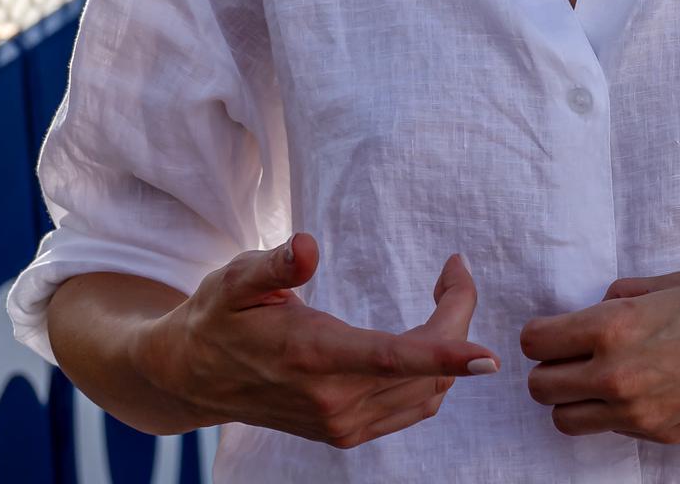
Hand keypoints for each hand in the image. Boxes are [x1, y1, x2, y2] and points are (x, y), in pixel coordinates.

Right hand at [137, 234, 497, 447]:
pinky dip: (436, 374)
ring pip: (427, 393)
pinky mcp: (346, 432)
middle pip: (425, 370)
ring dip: (452, 346)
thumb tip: (307, 247)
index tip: (489, 355)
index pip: (392, 359)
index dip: (444, 355)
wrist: (191, 378)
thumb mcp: (236, 280)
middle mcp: (332, 401)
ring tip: (446, 294)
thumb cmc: (218, 317)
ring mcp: (341, 424)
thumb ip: (274, 265)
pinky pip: (413, 408)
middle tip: (455, 272)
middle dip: (458, 318)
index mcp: (312, 357)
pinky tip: (431, 338)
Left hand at [522, 268, 679, 443]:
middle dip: (552, 367)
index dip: (544, 332)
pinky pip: (612, 430)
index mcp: (618, 327)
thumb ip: (632, 294)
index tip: (559, 327)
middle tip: (578, 351)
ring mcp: (641, 414)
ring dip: (574, 398)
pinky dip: (613, 413)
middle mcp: (619, 376)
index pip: (537, 342)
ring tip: (604, 375)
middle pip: (540, 387)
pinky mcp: (664, 435)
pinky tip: (646, 387)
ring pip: (566, 420)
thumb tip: (603, 302)